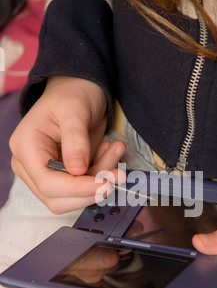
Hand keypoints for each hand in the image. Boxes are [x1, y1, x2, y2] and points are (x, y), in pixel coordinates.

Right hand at [10, 76, 125, 212]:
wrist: (78, 89)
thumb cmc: (72, 94)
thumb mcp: (75, 109)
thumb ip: (75, 140)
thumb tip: (77, 170)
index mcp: (26, 147)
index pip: (47, 183)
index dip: (77, 189)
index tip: (105, 184)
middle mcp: (30, 166)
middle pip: (58, 198)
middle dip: (92, 188)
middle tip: (119, 170)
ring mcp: (46, 173)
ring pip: (74, 197)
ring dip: (101, 179)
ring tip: (116, 149)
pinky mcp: (64, 177)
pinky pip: (84, 188)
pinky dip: (101, 175)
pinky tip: (109, 152)